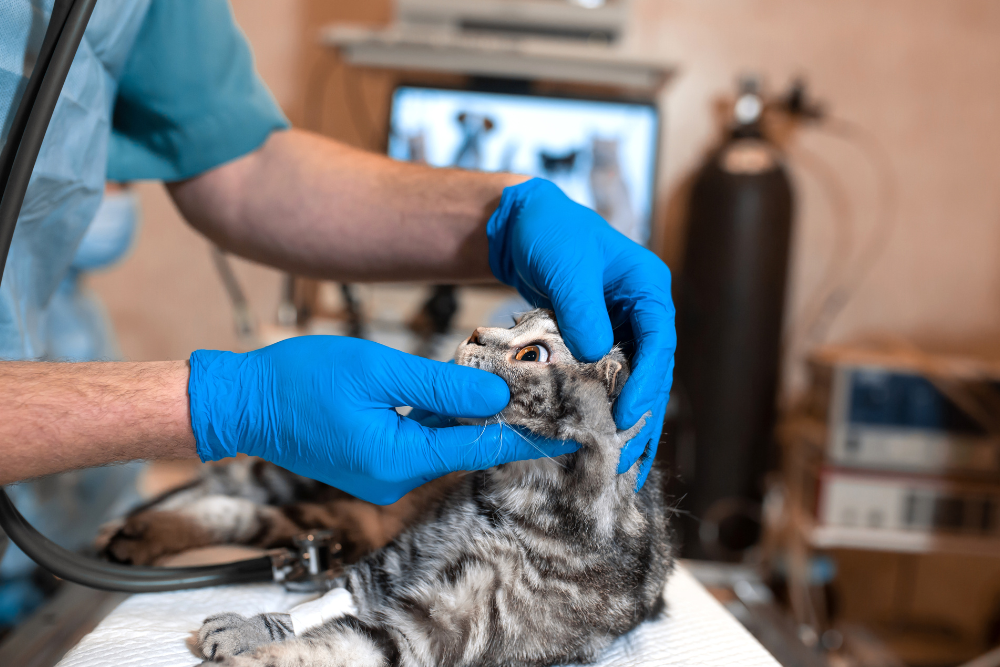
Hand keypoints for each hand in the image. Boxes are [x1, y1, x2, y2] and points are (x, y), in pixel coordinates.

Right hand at [187, 336, 577, 503]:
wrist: (244, 402)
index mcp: (398, 460)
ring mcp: (382, 477)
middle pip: (465, 449)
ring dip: (470, 419)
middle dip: (503, 423)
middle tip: (547, 395)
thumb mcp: (377, 372)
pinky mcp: (373, 465)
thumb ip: (439, 387)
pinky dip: (441, 421)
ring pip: (443, 445)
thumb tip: (495, 397)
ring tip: (513, 388)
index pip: (479, 448)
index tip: (570, 435)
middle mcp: (394, 480)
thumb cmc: (301, 379)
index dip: (527, 437)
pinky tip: (459, 395)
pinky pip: (420, 443)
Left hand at [487, 178, 674, 488]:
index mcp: (648, 288)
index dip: (648, 382)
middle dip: (641, 416)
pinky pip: (606, 381)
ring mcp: (622, 329)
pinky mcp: (597, 343)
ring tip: (621, 467)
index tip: (629, 415)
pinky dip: (603, 410)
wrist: (521, 227)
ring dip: (627, 423)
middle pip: (652, 371)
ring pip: (632, 383)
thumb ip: (583, 310)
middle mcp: (642, 312)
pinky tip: (599, 442)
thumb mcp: (567, 267)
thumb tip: (597, 355)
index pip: (659, 341)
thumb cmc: (549, 233)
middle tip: (625, 459)